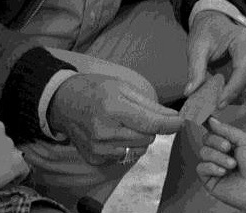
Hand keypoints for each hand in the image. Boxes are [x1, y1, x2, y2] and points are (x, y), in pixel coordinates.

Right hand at [48, 74, 182, 165]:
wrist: (62, 102)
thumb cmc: (95, 89)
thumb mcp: (122, 87)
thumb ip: (149, 104)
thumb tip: (173, 117)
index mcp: (113, 108)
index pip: (151, 123)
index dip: (171, 124)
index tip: (182, 122)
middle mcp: (105, 131)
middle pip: (147, 139)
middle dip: (151, 128)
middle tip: (139, 115)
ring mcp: (98, 148)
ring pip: (138, 150)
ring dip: (139, 139)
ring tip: (124, 124)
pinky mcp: (94, 158)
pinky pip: (123, 157)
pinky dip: (125, 146)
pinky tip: (113, 133)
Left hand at [185, 10, 245, 107]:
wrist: (213, 20)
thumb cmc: (205, 31)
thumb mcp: (196, 47)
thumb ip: (195, 70)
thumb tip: (190, 92)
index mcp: (243, 41)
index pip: (243, 70)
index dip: (232, 89)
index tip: (219, 103)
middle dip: (233, 95)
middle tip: (213, 104)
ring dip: (234, 95)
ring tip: (215, 98)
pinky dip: (235, 91)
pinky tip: (221, 93)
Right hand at [197, 117, 245, 212]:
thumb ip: (227, 129)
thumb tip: (212, 120)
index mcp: (231, 144)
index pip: (214, 131)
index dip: (213, 129)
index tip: (211, 125)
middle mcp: (222, 154)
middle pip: (206, 139)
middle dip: (217, 142)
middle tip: (228, 148)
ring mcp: (215, 167)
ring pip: (203, 152)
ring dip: (218, 157)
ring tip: (232, 164)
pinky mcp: (210, 180)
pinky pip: (201, 167)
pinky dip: (212, 167)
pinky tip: (223, 172)